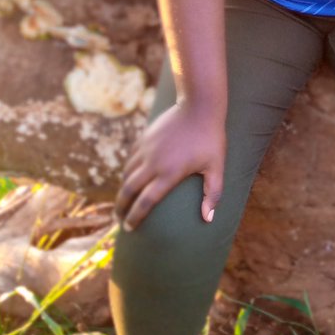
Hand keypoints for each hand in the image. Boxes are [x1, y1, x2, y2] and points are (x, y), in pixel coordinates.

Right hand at [116, 101, 225, 230]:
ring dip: (122, 190)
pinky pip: (130, 159)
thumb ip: (213, 193)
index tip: (129, 228)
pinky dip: (127, 172)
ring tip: (122, 202)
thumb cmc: (211, 139)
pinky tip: (129, 178)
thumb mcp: (216, 167)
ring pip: (126, 174)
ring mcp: (146, 150)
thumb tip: (208, 219)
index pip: (146, 202)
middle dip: (120, 208)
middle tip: (118, 220)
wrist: (199, 106)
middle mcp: (153, 163)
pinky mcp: (143, 138)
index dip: (134, 217)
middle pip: (128, 190)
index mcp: (169, 174)